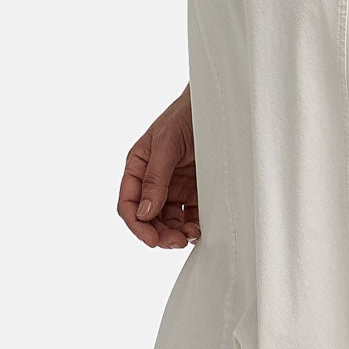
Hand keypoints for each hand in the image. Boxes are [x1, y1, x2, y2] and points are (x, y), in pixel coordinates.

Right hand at [118, 87, 199, 249]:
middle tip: (175, 242)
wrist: (218, 106)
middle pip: (149, 217)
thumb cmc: (186, 116)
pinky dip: (191, 227)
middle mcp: (154, 180)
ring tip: (189, 236)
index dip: (137, 224)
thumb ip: (155, 178)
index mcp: (138, 167)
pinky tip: (198, 230)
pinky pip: (189, 216)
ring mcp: (175, 187)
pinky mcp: (195, 191)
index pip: (130, 203)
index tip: (151, 240)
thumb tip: (145, 213)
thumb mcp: (166, 144)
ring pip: (168, 221)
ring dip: (175, 233)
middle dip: (159, 233)